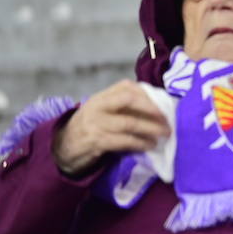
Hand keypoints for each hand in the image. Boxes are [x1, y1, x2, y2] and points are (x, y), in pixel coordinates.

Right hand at [52, 80, 169, 176]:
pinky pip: (123, 141)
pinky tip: (150, 145)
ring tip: (164, 134)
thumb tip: (158, 107)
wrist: (65, 146)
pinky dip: (140, 143)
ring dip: (151, 129)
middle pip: (129, 100)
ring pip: (129, 122)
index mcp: (102, 96)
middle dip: (152, 109)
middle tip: (167, 119)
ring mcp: (96, 123)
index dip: (148, 94)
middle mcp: (98, 106)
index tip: (164, 103)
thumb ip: (124, 106)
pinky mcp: (96, 141)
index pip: (127, 87)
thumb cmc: (92, 126)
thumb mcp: (104, 110)